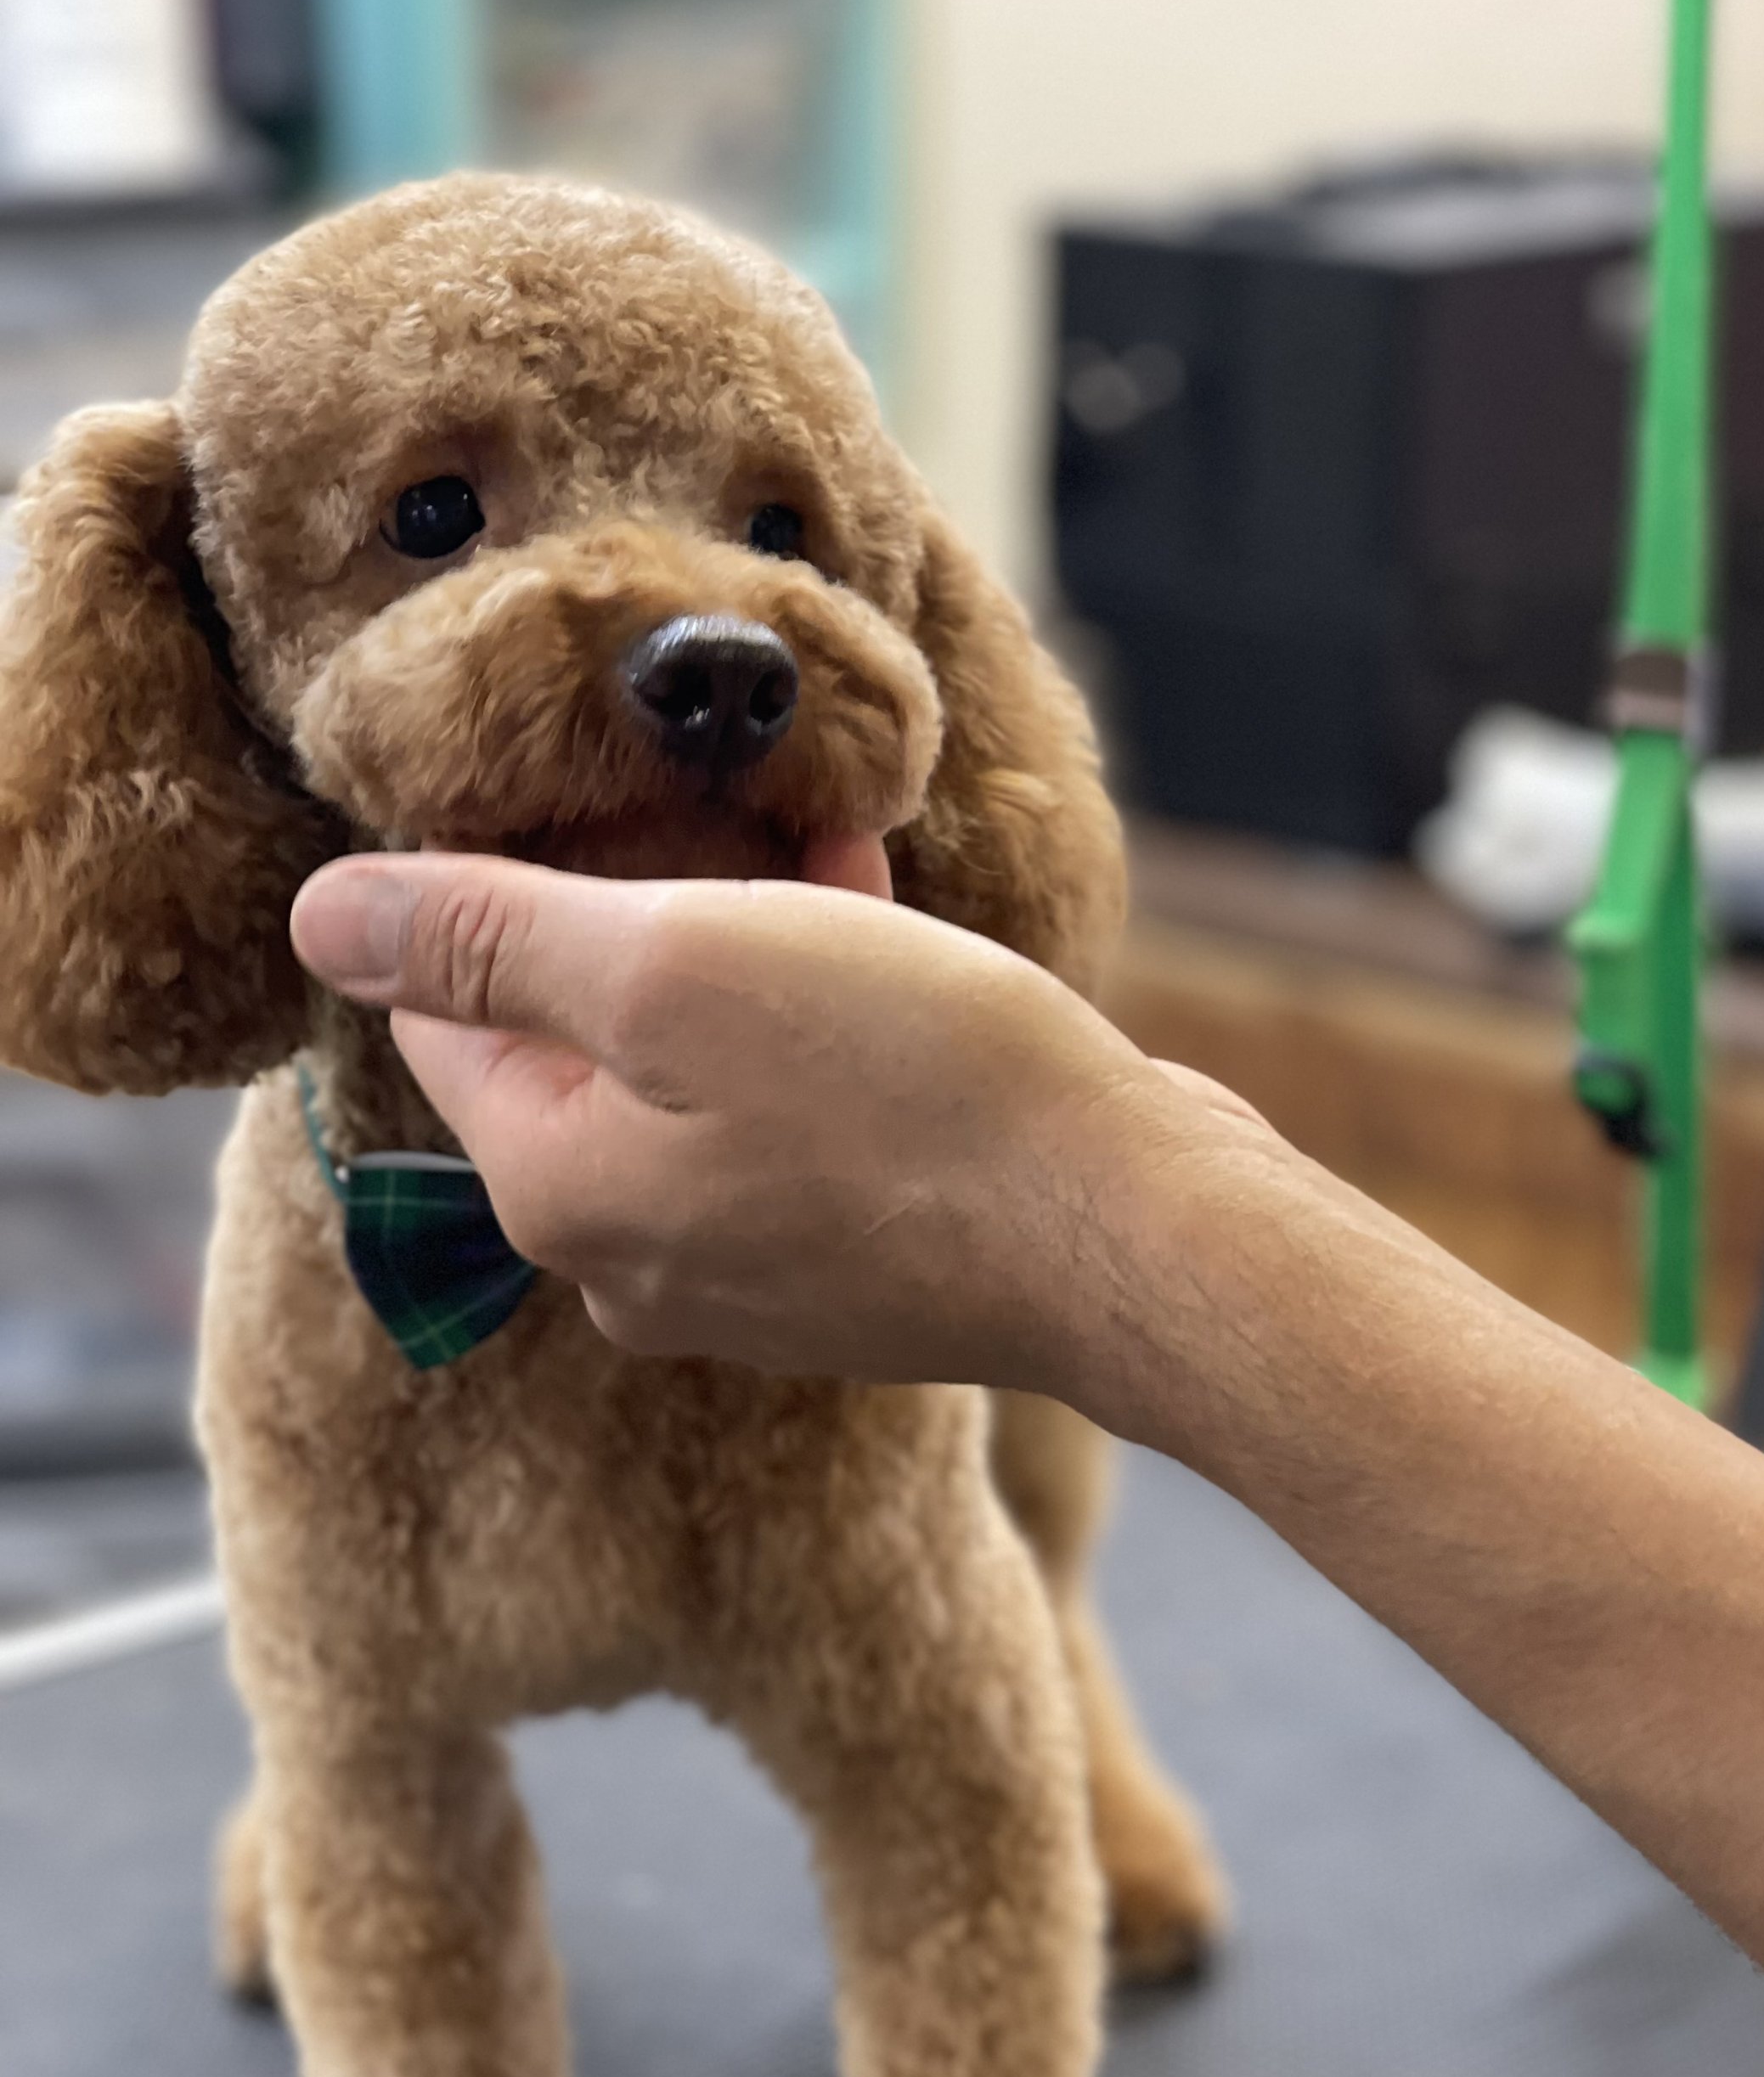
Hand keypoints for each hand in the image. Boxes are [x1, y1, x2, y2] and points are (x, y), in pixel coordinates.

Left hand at [288, 842, 1271, 1394]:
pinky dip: (823, 1019)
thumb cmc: (912, 1091)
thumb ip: (487, 940)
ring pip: (698, 1070)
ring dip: (750, 948)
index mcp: (556, 1193)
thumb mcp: (674, 967)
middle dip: (647, 909)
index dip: (507, 885)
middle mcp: (631, 1260)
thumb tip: (318, 920)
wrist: (1131, 1231)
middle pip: (577, 1044)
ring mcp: (749, 1276)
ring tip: (828, 850)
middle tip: (732, 814)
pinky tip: (886, 929)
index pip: (446, 1017)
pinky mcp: (854, 1265)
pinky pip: (795, 1116)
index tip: (602, 801)